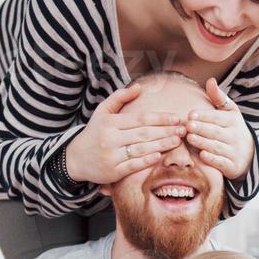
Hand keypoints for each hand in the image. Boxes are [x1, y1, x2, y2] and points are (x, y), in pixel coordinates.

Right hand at [65, 84, 185, 184]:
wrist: (75, 159)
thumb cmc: (94, 133)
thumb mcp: (102, 112)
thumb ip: (120, 98)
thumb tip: (139, 86)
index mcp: (110, 123)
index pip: (140, 119)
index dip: (160, 118)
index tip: (176, 118)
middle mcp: (110, 139)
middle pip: (143, 133)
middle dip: (166, 131)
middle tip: (183, 129)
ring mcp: (112, 156)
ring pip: (141, 149)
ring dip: (161, 145)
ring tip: (177, 141)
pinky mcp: (113, 172)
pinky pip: (133, 165)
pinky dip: (147, 161)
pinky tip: (160, 155)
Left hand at [184, 78, 254, 182]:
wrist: (249, 154)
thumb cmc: (232, 129)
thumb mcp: (230, 112)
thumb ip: (218, 97)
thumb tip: (210, 81)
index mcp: (233, 121)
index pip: (217, 117)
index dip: (204, 116)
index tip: (190, 114)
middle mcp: (235, 136)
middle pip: (216, 132)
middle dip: (202, 128)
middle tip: (188, 126)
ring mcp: (234, 152)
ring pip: (217, 147)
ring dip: (203, 142)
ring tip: (190, 138)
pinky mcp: (232, 166)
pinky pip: (222, 163)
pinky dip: (212, 160)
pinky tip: (202, 155)